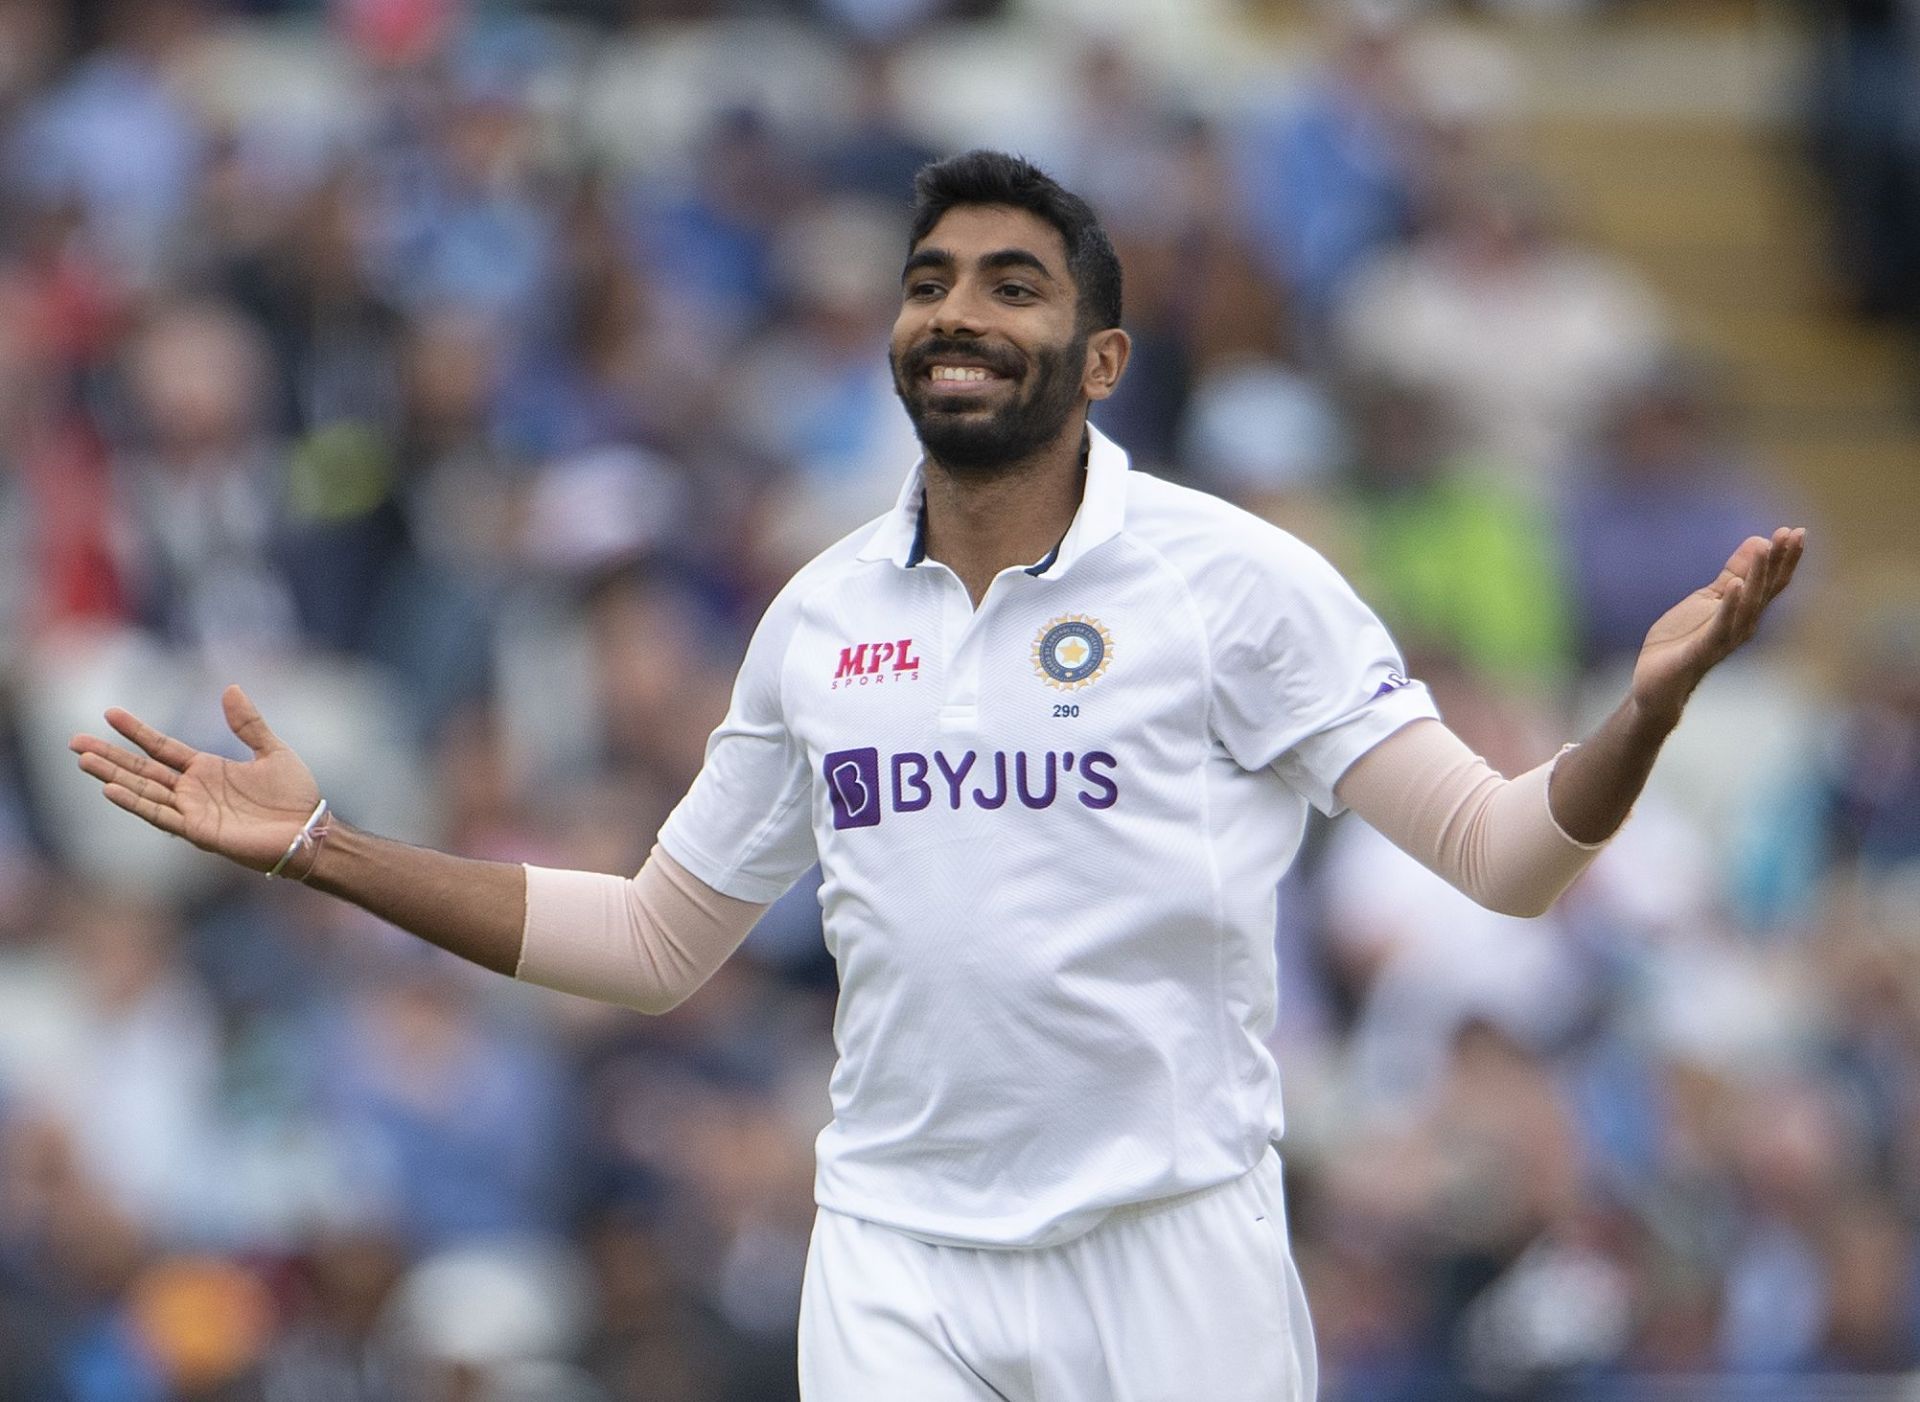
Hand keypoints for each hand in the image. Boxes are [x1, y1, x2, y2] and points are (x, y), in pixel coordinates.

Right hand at [69, 685, 321, 873]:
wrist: (309, 829)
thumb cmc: (294, 796)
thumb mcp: (272, 750)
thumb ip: (248, 723)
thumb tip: (230, 688)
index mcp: (207, 769)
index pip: (161, 747)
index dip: (136, 731)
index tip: (109, 713)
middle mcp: (193, 790)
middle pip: (142, 769)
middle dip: (109, 755)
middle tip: (73, 740)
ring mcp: (192, 811)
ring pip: (143, 790)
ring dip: (113, 776)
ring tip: (84, 760)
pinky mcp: (198, 831)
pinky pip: (160, 815)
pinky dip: (135, 802)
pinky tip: (110, 789)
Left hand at [1631, 526, 1805, 723]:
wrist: (1656, 683)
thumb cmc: (1684, 640)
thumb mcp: (1708, 599)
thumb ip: (1732, 574)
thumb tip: (1758, 541)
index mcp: (1743, 612)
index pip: (1770, 583)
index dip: (1784, 558)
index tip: (1797, 531)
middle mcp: (1741, 626)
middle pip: (1766, 591)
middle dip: (1779, 562)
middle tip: (1792, 534)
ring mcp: (1723, 640)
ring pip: (1748, 606)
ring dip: (1757, 577)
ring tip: (1764, 548)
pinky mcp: (1701, 652)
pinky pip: (1719, 628)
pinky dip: (1729, 606)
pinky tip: (1735, 586)